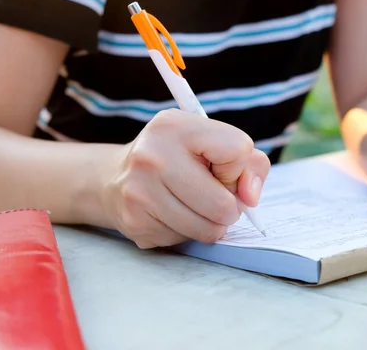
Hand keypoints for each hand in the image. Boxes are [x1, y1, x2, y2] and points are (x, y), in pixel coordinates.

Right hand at [100, 109, 269, 248]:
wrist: (116, 176)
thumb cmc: (179, 159)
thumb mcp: (215, 143)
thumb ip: (250, 164)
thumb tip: (250, 197)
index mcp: (176, 125)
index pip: (238, 150)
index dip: (237, 167)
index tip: (220, 167)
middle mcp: (152, 154)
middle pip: (223, 204)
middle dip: (228, 207)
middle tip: (212, 196)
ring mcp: (140, 190)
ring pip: (207, 229)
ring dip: (209, 224)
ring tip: (193, 206)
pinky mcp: (134, 222)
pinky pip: (183, 240)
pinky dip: (185, 232)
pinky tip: (171, 214)